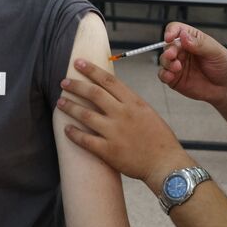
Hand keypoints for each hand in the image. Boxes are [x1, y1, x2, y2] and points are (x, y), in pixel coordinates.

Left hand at [58, 59, 193, 191]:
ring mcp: (114, 132)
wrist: (165, 164)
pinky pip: (85, 140)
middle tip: (64, 81)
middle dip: (76, 85)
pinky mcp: (108, 151)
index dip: (91, 70)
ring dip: (70, 107)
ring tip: (60, 102)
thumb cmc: (160, 139)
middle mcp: (122, 114)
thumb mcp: (148, 112)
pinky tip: (66, 129)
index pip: (109, 80)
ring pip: (86, 115)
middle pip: (94, 93)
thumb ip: (130, 103)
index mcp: (134, 102)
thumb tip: (113, 96)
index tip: (78, 63)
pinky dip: (73, 133)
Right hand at [158, 22, 226, 107]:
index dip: (171, 31)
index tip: (170, 38)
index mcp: (192, 39)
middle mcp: (182, 50)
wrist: (226, 88)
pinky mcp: (174, 78)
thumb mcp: (215, 52)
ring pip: (164, 60)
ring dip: (167, 63)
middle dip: (169, 50)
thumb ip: (199, 44)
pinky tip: (170, 76)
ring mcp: (177, 64)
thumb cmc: (223, 66)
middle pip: (168, 45)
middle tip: (172, 55)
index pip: (177, 29)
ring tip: (177, 68)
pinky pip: (163, 75)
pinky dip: (164, 74)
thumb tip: (183, 36)